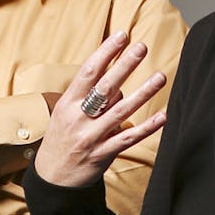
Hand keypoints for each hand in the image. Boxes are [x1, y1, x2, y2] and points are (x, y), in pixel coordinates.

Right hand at [34, 32, 166, 186]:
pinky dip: (146, 128)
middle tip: (141, 47)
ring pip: (120, 112)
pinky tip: (162, 116)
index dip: (105, 52)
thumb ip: (91, 98)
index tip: (122, 36)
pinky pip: (128, 138)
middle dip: (124, 66)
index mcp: (68, 103)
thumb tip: (120, 86)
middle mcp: (78, 118)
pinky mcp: (102, 154)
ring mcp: (91, 137)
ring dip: (143, 93)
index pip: (88, 72)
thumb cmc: (62, 139)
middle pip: (104, 87)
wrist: (52, 179)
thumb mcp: (67, 114)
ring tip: (160, 76)